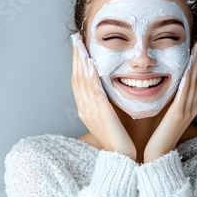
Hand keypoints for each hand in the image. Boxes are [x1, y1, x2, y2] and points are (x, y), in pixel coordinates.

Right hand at [71, 33, 136, 159]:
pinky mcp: (101, 113)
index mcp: (86, 109)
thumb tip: (108, 88)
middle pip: (76, 78)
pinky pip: (94, 92)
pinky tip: (91, 64)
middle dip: (76, 57)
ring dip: (81, 62)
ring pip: (82, 82)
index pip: (78, 81)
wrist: (121, 158)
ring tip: (80, 45)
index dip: (77, 63)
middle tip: (75, 39)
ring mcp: (91, 111)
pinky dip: (91, 77)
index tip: (78, 47)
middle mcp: (85, 108)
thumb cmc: (119, 138)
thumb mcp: (110, 117)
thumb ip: (106, 103)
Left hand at [143, 37, 196, 162]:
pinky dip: (188, 79)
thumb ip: (169, 101)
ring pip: (195, 82)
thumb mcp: (165, 114)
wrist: (158, 156)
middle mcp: (192, 106)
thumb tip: (166, 85)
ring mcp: (187, 110)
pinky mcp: (179, 114)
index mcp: (189, 105)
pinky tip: (189, 68)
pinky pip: (185, 94)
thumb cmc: (158, 136)